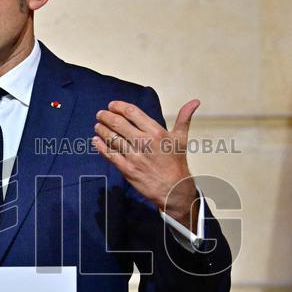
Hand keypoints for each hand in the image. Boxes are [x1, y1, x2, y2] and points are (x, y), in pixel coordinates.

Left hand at [93, 98, 200, 230]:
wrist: (173, 189)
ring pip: (112, 138)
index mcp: (156, 132)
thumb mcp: (181, 138)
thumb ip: (184, 118)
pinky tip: (96, 141)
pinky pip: (110, 155)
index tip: (112, 105)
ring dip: (102, 130)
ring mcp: (134, 156)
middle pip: (119, 124)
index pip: (133, 113)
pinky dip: (101, 146)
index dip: (119, 107)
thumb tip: (195, 102)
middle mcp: (144, 142)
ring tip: (98, 125)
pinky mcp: (127, 169)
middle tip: (100, 114)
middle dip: (106, 116)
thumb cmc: (176, 163)